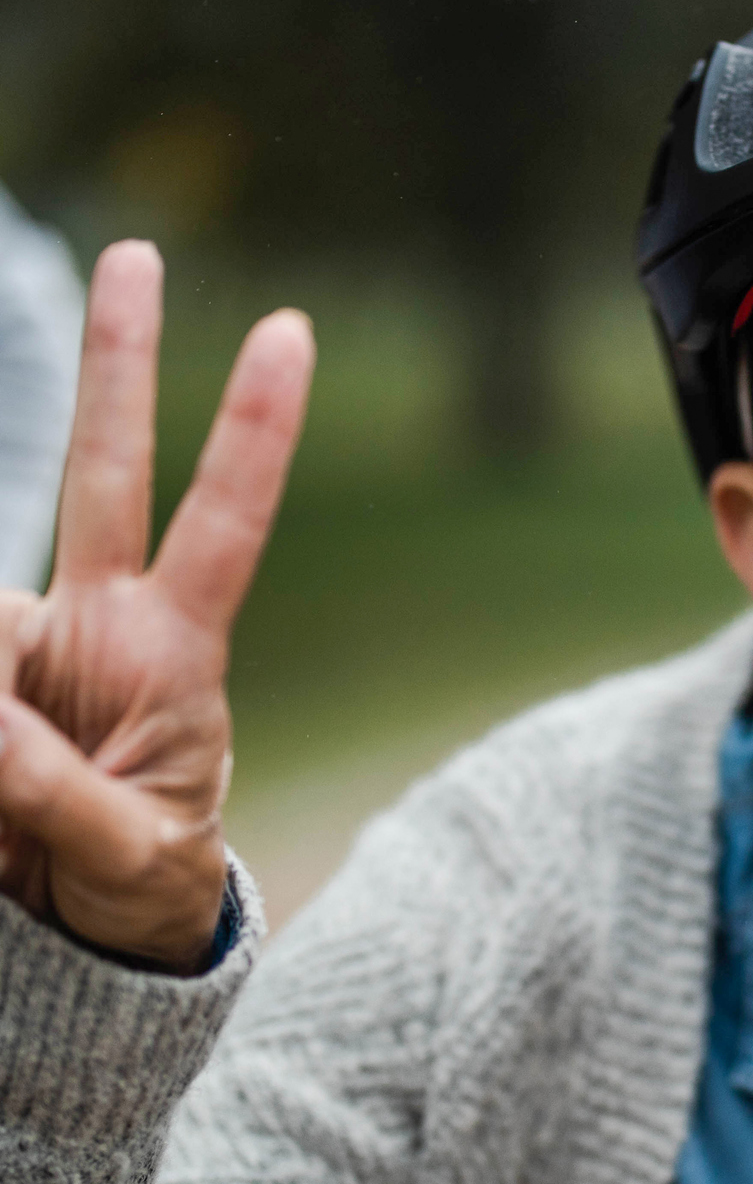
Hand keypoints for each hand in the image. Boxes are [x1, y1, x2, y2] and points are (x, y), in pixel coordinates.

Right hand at [0, 242, 310, 969]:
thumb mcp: (127, 856)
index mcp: (174, 650)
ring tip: (23, 771)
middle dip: (123, 364)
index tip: (292, 330)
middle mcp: (100, 619)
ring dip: (0, 664)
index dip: (256, 430)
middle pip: (109, 470)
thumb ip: (57, 794)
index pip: (226, 520)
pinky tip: (5, 741)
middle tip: (137, 251)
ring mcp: (25, 639)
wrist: (79, 932)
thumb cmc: (137, 884)